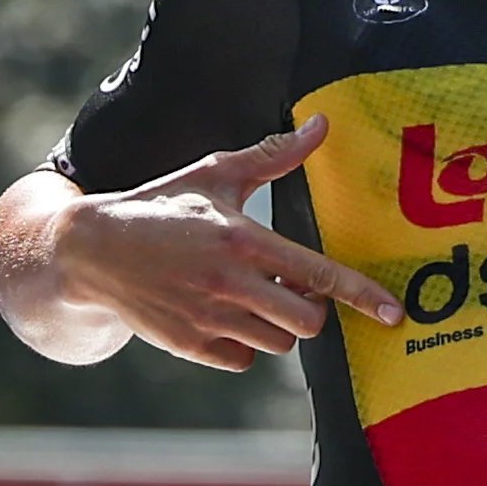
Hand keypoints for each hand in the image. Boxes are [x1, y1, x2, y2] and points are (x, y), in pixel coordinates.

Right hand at [54, 115, 403, 370]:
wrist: (92, 250)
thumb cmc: (162, 207)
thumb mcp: (215, 174)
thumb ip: (273, 155)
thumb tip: (322, 125)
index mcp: (242, 240)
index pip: (318, 274)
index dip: (362, 295)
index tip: (394, 314)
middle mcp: (229, 283)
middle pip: (306, 321)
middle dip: (308, 310)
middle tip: (285, 288)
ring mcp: (208, 318)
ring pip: (278, 344)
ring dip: (274, 326)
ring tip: (247, 296)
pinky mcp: (189, 345)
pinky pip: (244, 360)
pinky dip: (242, 344)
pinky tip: (220, 314)